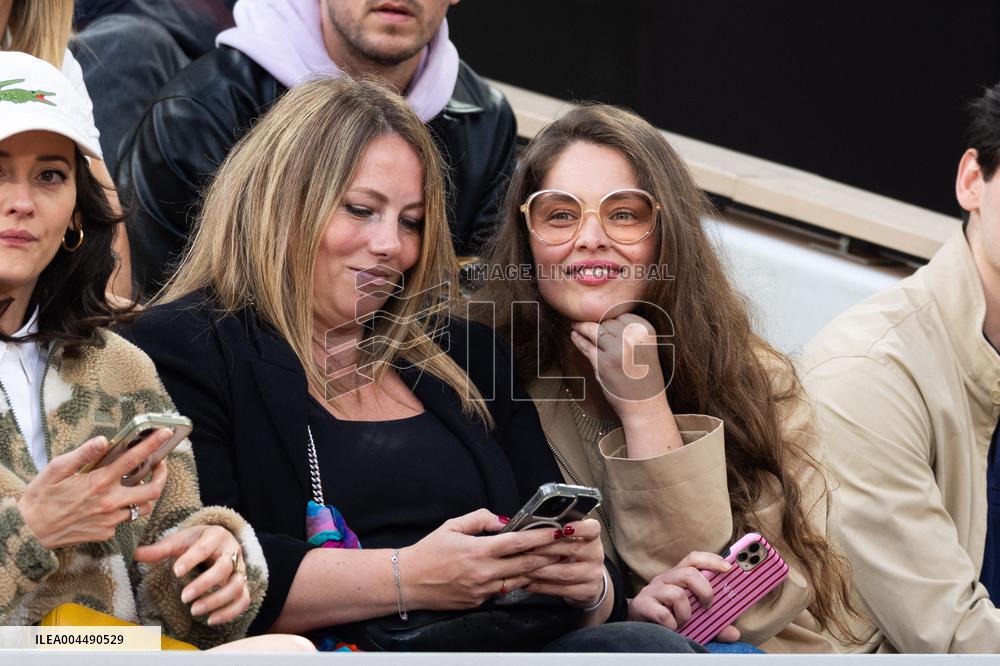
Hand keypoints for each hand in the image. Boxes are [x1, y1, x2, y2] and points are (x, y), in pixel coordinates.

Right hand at [17, 430, 170, 548]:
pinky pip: (124, 520)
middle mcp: (110, 502)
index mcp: (99, 482)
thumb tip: (103, 441)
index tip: (166, 433)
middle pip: (153, 490)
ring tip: (138, 484)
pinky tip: (112, 503)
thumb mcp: (56, 470)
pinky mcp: (106, 533)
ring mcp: (110, 520)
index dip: (153, 445)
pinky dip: (124, 510)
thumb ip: (83, 455)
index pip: (134, 460)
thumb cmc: (41, 497)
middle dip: (162, 475)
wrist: (29, 532)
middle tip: (159, 465)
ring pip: (142, 508)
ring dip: (144, 495)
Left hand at [134, 525, 249, 625]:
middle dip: (204, 584)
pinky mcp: (242, 584)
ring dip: (217, 600)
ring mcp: (240, 568)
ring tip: (195, 611)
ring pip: (237, 585)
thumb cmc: (196, 541)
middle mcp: (232, 551)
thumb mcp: (179, 540)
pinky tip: (211, 620)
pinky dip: (230, 612)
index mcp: (216, 535)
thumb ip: (160, 549)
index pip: (205, 547)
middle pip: (224, 568)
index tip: (175, 571)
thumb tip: (136, 554)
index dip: (191, 559)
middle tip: (184, 598)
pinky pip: (243, 599)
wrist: (219, 540)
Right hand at [402, 508, 562, 609]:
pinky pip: (504, 590)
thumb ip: (480, 519)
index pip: (518, 543)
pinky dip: (516, 580)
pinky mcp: (479, 602)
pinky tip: (526, 574)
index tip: (556, 531)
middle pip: (526, 564)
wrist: (408, 582)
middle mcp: (483, 573)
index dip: (540, 536)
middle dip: (548, 554)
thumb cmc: (427, 553)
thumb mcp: (452, 526)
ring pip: (519, 579)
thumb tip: (503, 521)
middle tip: (565, 547)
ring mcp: (482, 590)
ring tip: (553, 560)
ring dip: (537, 570)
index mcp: (478, 551)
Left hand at [521, 519, 606, 609]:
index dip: (579, 528)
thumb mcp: (570, 538)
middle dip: (547, 548)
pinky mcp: (586, 591)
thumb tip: (532, 528)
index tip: (563, 529)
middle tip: (526, 548)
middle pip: (573, 549)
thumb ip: (556, 532)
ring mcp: (592, 574)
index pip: (592, 529)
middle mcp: (596, 555)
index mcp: (592, 537)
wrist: (588, 577)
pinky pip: (561, 589)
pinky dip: (542, 586)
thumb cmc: (573, 552)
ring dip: (541, 570)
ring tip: (523, 567)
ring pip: (565, 573)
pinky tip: (529, 582)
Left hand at [569, 314, 667, 416]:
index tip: (602, 321)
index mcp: (646, 331)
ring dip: (581, 327)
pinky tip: (574, 336)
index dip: (610, 319)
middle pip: (607, 321)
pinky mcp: (602, 363)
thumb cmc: (644, 377)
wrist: (645, 405)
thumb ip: (630, 333)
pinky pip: (585, 346)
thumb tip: (604, 319)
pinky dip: (577, 339)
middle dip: (597, 324)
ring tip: (574, 325)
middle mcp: (632, 337)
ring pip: (593, 330)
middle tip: (585, 323)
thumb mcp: (645, 348)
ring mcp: (616, 350)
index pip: (622, 315)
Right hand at [628, 551, 739, 641]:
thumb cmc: (668, 616)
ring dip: (686, 613)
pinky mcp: (642, 605)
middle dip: (704, 590)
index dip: (712, 560)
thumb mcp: (693, 618)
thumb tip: (734, 632)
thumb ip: (714, 624)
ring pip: (677, 594)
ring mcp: (652, 591)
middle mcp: (665, 579)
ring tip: (683, 621)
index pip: (694, 559)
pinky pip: (664, 614)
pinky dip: (673, 625)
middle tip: (707, 606)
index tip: (728, 568)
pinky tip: (671, 628)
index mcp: (678, 577)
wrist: (637, 626)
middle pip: (688, 573)